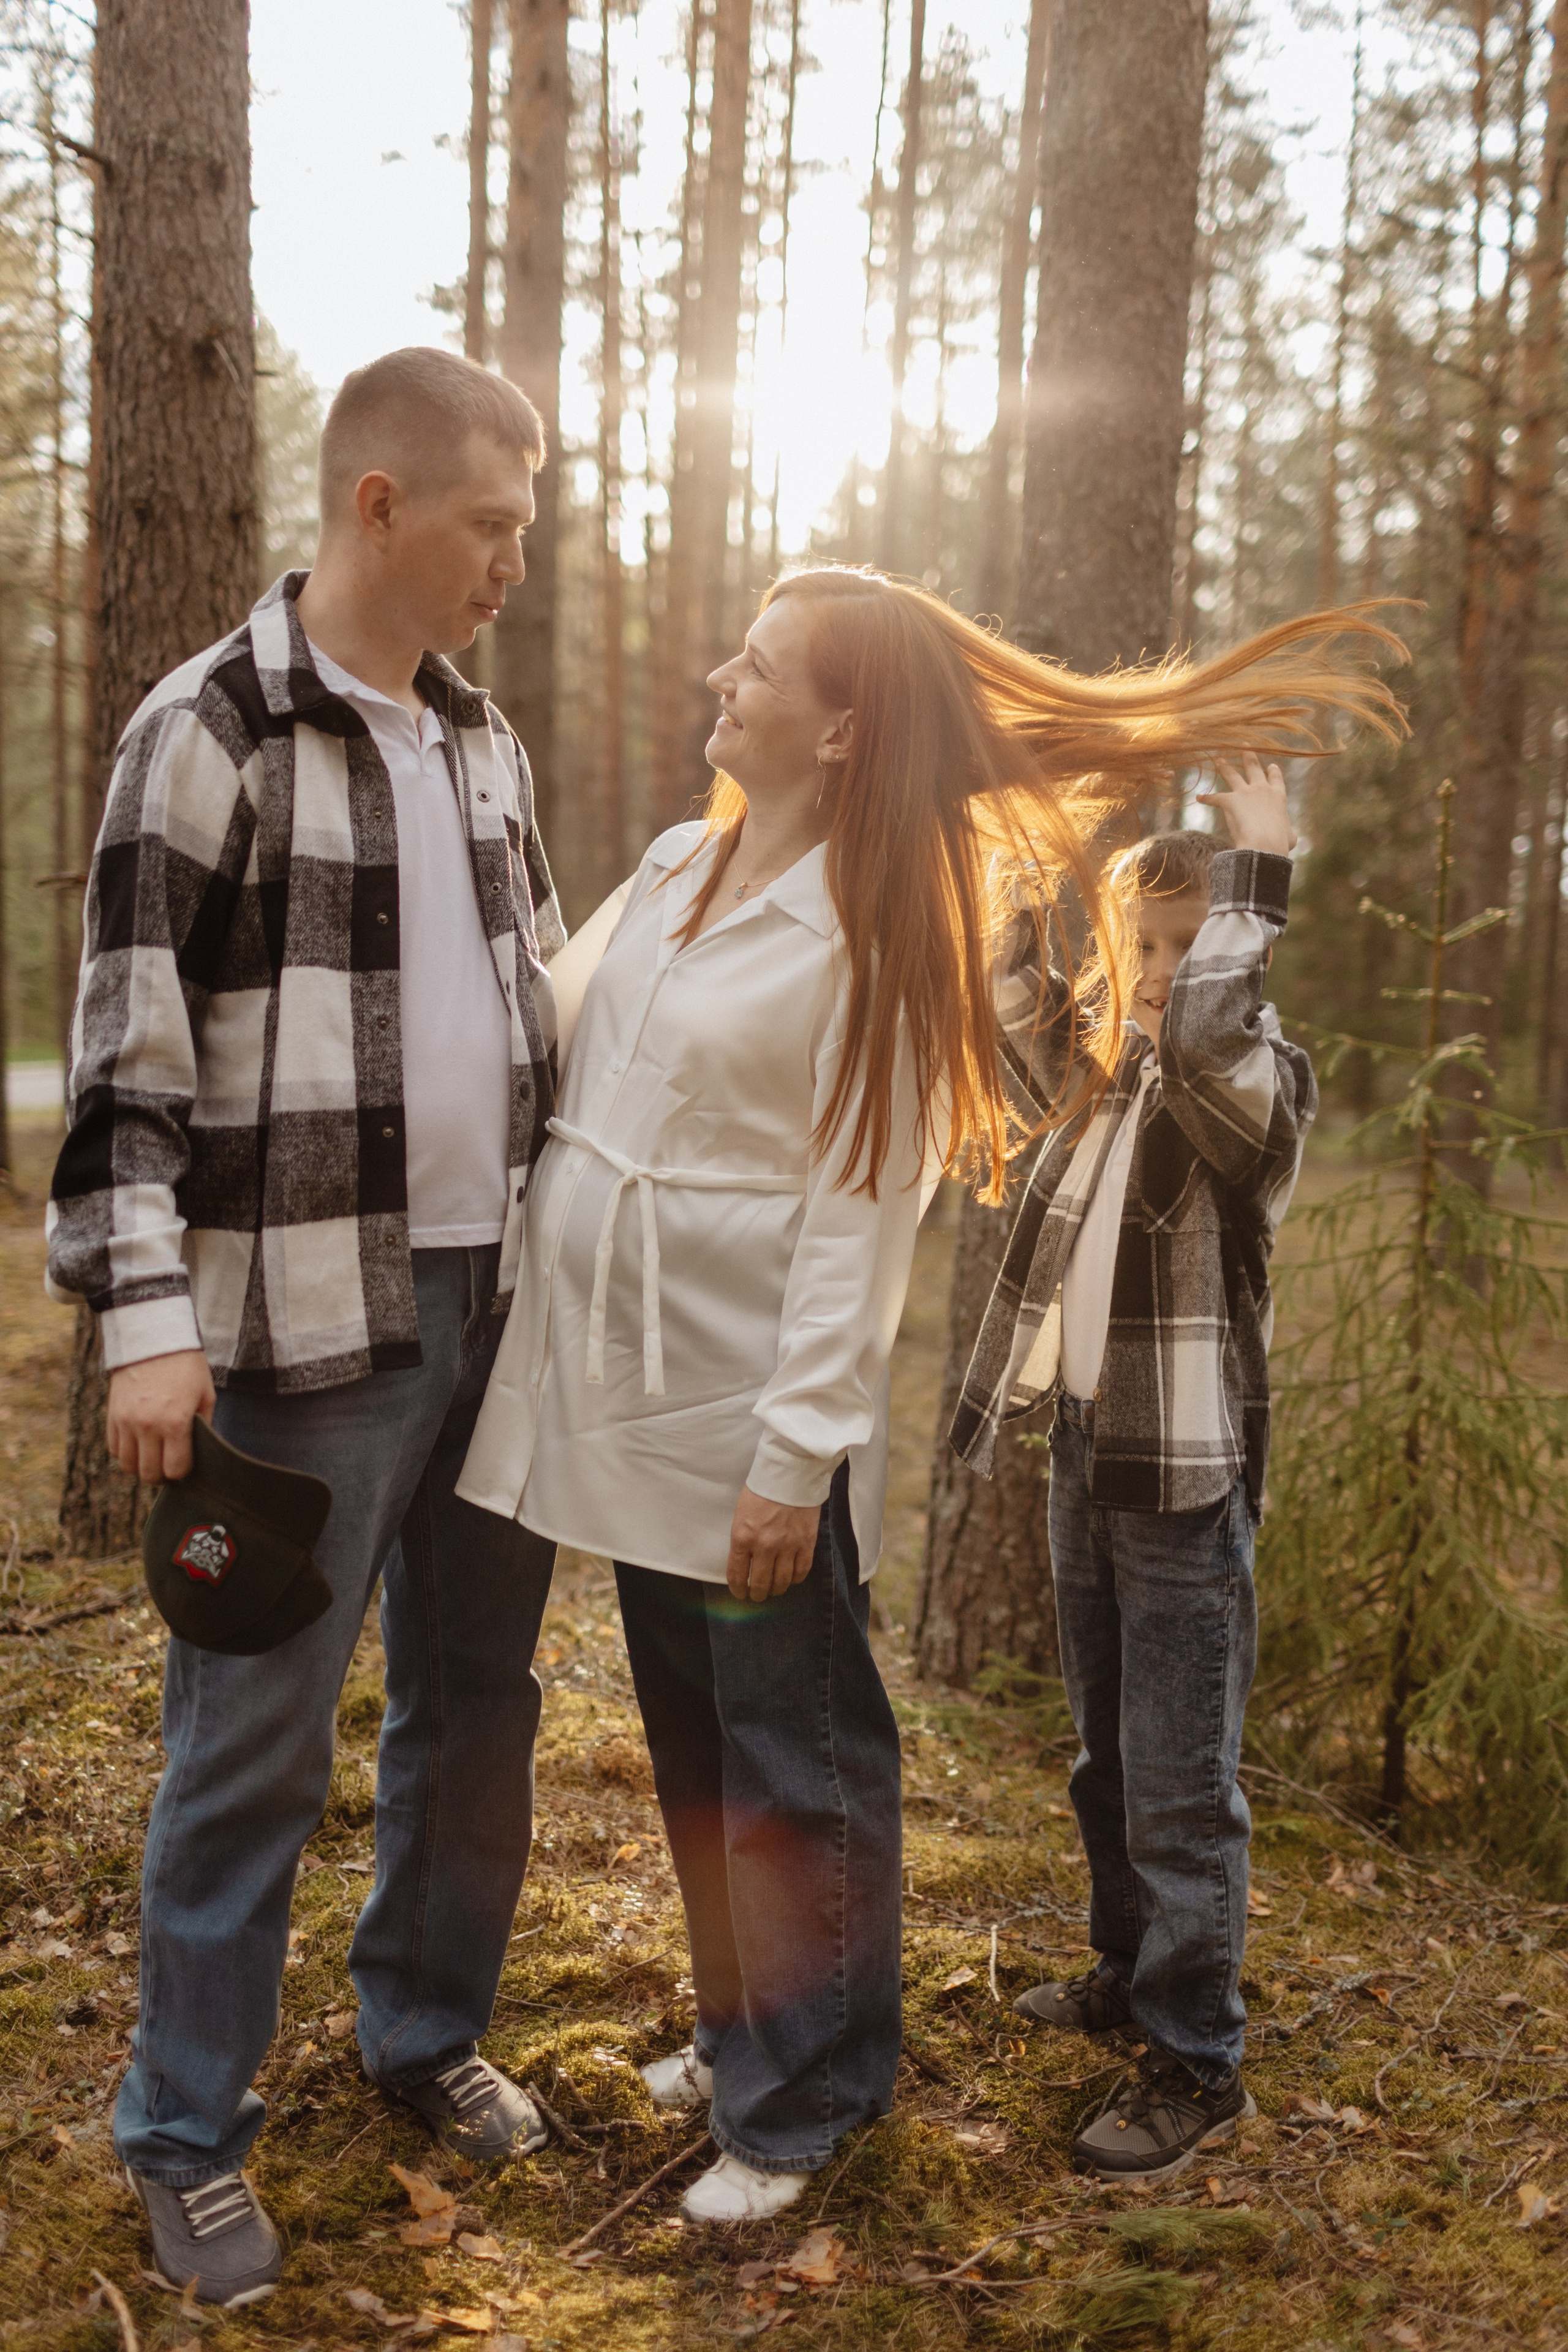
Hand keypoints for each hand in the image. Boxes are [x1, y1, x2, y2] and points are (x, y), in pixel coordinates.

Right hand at [106, 1350, 215, 1483]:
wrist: (153, 1338)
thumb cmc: (186, 1366)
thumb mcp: (206, 1394)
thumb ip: (203, 1426)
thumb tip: (199, 1451)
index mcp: (176, 1423)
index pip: (175, 1469)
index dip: (182, 1472)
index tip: (185, 1464)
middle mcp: (148, 1426)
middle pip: (149, 1473)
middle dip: (162, 1475)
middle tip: (169, 1466)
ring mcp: (126, 1422)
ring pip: (128, 1465)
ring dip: (142, 1465)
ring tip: (153, 1456)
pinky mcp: (112, 1415)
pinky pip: (114, 1449)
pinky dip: (125, 1452)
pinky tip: (138, 1444)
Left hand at [725, 1485, 819, 1602]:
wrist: (791, 1473)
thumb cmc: (762, 1489)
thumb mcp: (741, 1513)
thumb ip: (742, 1539)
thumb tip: (744, 1561)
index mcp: (743, 1537)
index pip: (737, 1575)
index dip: (738, 1589)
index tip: (740, 1593)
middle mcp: (764, 1546)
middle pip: (760, 1584)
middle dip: (757, 1594)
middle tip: (756, 1595)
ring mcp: (787, 1546)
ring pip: (782, 1582)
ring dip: (776, 1589)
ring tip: (774, 1589)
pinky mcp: (806, 1543)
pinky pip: (801, 1571)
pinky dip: (796, 1579)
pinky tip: (791, 1578)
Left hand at [1195, 753, 1297, 855]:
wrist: (1264, 842)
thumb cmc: (1278, 842)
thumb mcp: (1289, 836)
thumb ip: (1288, 832)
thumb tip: (1289, 836)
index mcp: (1278, 796)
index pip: (1275, 778)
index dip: (1272, 771)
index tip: (1271, 765)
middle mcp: (1261, 789)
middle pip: (1253, 767)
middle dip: (1248, 755)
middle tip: (1244, 745)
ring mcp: (1245, 793)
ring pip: (1232, 775)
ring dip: (1224, 766)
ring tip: (1218, 759)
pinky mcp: (1230, 801)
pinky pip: (1215, 798)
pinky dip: (1207, 798)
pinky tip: (1199, 798)